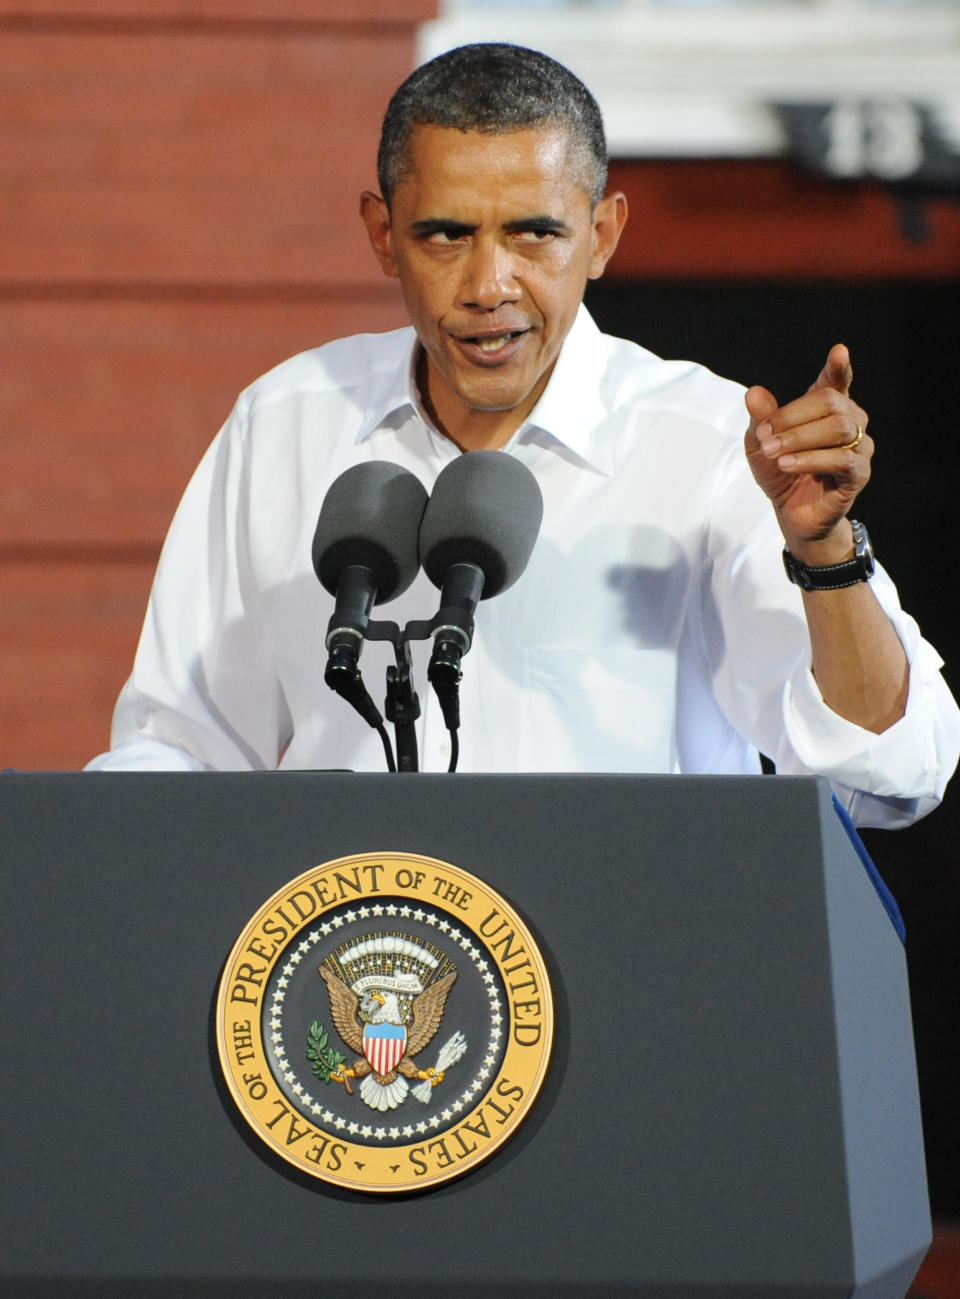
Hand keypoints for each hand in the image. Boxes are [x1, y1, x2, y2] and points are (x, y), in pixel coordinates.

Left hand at [744, 344, 872, 560]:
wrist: (791, 511)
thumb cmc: (779, 471)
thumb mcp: (760, 443)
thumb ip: (760, 418)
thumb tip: (753, 392)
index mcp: (828, 409)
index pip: (837, 383)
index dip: (839, 368)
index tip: (839, 353)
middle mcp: (850, 423)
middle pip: (832, 402)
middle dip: (793, 417)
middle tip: (765, 436)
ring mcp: (859, 448)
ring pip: (840, 428)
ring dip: (799, 438)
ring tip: (773, 452)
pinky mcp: (859, 474)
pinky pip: (842, 459)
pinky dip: (811, 459)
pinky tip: (787, 463)